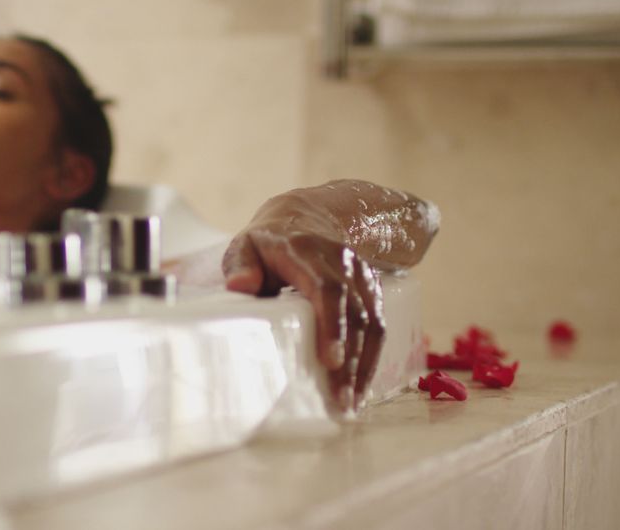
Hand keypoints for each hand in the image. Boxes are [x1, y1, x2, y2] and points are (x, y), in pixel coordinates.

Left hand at [221, 192, 384, 414]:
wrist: (307, 216)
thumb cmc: (268, 243)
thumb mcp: (245, 244)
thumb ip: (240, 264)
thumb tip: (241, 286)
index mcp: (307, 251)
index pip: (327, 288)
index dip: (333, 325)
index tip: (330, 361)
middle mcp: (341, 261)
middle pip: (354, 313)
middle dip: (351, 359)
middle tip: (341, 398)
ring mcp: (361, 275)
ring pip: (373, 322)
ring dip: (365, 365)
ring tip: (352, 402)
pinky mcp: (372, 289)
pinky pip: (379, 325)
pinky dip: (372, 358)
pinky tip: (361, 386)